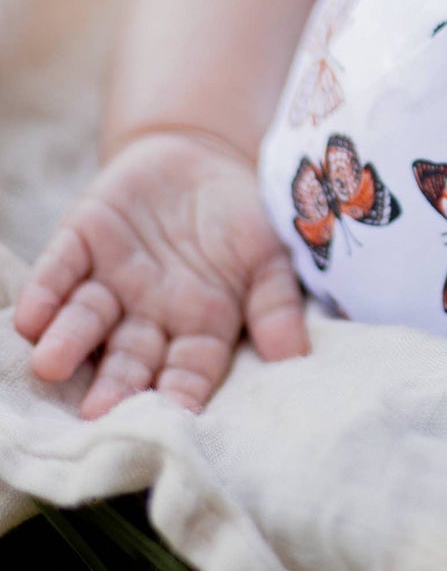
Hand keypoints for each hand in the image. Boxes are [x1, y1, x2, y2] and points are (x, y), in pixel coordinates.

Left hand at [13, 132, 307, 417]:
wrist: (203, 153)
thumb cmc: (242, 216)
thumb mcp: (270, 255)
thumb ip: (276, 302)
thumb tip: (291, 354)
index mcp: (198, 325)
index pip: (188, 369)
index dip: (180, 393)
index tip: (173, 418)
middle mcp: (147, 313)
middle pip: (128, 356)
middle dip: (113, 383)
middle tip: (96, 411)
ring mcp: (111, 278)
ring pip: (86, 319)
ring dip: (68, 341)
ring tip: (51, 363)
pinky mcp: (81, 240)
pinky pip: (58, 269)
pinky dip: (44, 291)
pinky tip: (31, 315)